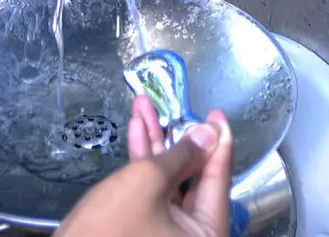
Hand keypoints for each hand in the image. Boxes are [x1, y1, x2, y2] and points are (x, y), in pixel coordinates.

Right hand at [55, 95, 233, 236]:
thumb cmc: (109, 227)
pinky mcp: (146, 230)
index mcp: (206, 233)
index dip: (217, 141)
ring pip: (170, 180)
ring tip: (143, 108)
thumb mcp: (148, 181)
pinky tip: (136, 133)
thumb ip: (182, 154)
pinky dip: (144, 164)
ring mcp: (168, 234)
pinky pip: (153, 192)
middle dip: (175, 136)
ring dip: (155, 144)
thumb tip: (209, 134)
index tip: (215, 114)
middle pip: (193, 176)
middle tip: (170, 105)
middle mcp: (193, 235)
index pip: (219, 178)